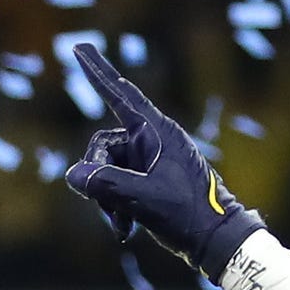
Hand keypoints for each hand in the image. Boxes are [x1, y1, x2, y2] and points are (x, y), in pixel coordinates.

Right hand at [63, 44, 262, 278]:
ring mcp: (150, 161)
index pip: (121, 95)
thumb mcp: (141, 199)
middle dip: (98, 178)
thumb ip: (104, 184)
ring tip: (123, 225)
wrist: (216, 240)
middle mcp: (151, 141)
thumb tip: (72, 175)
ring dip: (107, 200)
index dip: (97, 72)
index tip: (79, 48)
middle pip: (102, 146)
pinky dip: (116, 206)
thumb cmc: (186, 214)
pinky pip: (117, 185)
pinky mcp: (149, 180)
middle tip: (109, 206)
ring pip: (107, 170)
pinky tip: (126, 228)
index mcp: (157, 132)